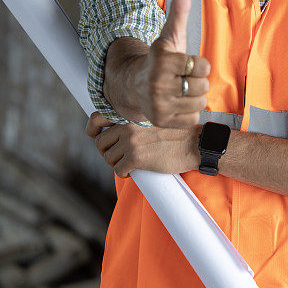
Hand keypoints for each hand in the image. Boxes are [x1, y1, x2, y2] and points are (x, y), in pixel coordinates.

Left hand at [86, 111, 200, 176]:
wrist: (194, 143)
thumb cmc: (177, 132)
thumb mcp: (153, 117)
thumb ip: (134, 120)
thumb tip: (116, 131)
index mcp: (130, 113)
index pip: (96, 117)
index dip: (93, 130)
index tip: (96, 136)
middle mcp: (127, 124)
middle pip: (100, 142)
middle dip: (107, 151)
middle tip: (118, 156)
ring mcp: (130, 140)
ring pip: (108, 158)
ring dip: (116, 163)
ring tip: (129, 163)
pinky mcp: (135, 157)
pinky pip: (118, 170)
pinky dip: (124, 174)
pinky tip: (134, 171)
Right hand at [135, 0, 210, 126]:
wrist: (136, 84)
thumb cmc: (161, 58)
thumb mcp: (170, 34)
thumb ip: (179, 10)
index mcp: (161, 59)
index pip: (201, 66)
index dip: (199, 64)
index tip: (186, 63)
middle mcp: (156, 83)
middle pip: (202, 86)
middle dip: (197, 81)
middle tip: (183, 78)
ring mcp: (157, 104)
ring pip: (199, 103)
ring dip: (194, 97)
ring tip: (180, 90)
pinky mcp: (161, 121)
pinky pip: (193, 119)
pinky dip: (189, 112)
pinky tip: (177, 103)